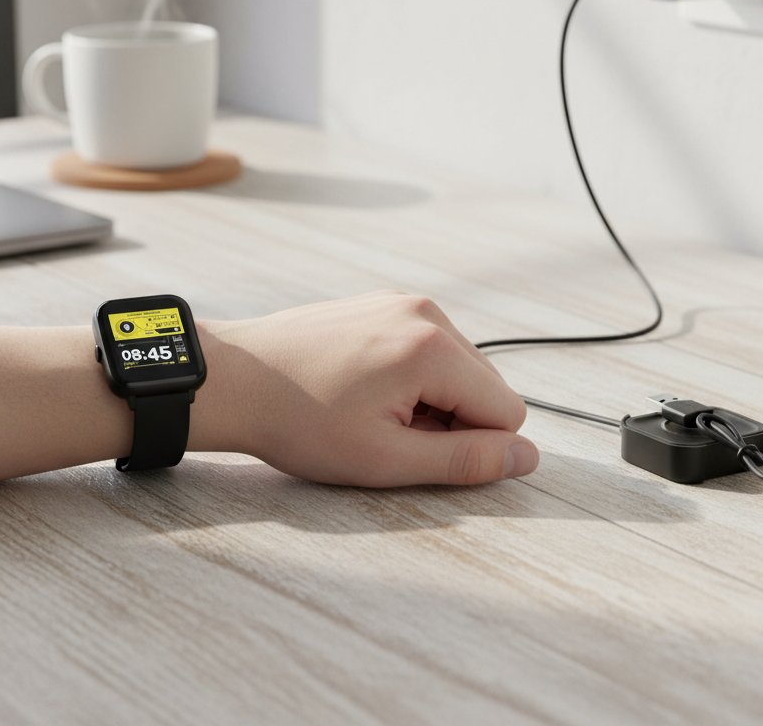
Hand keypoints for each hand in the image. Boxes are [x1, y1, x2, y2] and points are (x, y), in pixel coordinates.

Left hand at [191, 292, 538, 486]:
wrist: (234, 379)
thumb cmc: (300, 423)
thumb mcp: (385, 460)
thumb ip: (466, 461)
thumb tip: (528, 458)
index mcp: (433, 348)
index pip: (509, 412)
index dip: (470, 446)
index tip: (412, 448)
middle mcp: (427, 312)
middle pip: (487, 385)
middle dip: (452, 419)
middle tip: (386, 431)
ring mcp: (403, 301)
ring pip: (459, 367)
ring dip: (431, 398)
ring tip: (369, 408)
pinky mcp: (383, 302)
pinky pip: (428, 345)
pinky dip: (410, 374)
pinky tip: (362, 386)